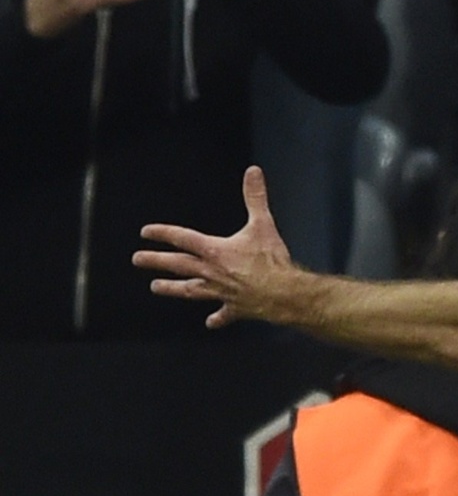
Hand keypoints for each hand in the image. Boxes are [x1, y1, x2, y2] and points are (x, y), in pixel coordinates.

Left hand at [134, 167, 299, 328]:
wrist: (281, 293)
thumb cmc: (270, 259)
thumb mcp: (263, 224)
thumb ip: (255, 198)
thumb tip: (253, 173)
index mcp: (215, 251)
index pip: (182, 239)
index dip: (163, 233)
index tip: (146, 232)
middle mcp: (211, 272)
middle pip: (178, 265)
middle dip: (156, 261)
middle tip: (137, 259)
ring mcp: (220, 291)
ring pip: (190, 290)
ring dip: (172, 288)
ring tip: (155, 288)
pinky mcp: (235, 307)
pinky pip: (223, 313)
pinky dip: (217, 317)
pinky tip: (210, 321)